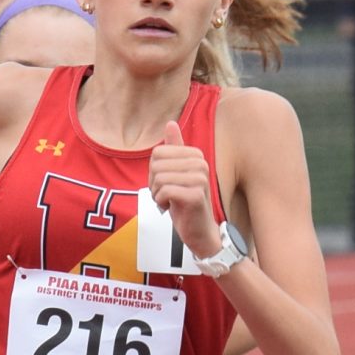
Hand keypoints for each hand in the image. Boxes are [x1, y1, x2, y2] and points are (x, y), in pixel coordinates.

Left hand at [148, 121, 220, 259]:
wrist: (200, 231)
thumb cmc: (186, 202)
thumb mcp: (177, 173)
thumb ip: (174, 149)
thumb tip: (170, 123)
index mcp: (195, 155)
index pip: (158, 153)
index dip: (154, 171)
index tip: (165, 184)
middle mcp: (200, 164)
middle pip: (157, 165)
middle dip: (154, 183)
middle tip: (165, 195)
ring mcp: (200, 179)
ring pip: (159, 178)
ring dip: (157, 194)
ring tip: (169, 201)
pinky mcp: (195, 194)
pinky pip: (164, 191)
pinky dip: (161, 202)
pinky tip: (171, 207)